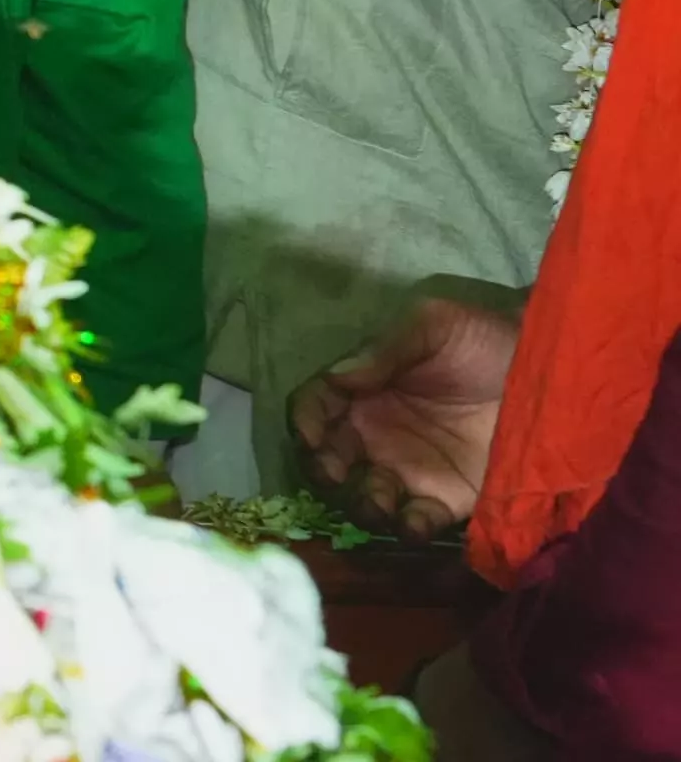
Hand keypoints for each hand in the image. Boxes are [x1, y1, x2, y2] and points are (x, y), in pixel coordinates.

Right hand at [289, 292, 520, 538]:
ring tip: (377, 500)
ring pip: (367, 496)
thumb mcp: (432, 325)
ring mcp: (412, 469)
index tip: (310, 435)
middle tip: (334, 473)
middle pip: (330, 459)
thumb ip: (384, 350)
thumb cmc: (484, 340)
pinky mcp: (450, 499)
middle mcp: (378, 433)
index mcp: (365, 390)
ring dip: (362, 503)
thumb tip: (339, 379)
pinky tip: (413, 521)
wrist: (551, 371)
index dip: (303, 420)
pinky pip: (418, 522)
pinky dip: (407, 528)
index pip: (315, 406)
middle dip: (323, 469)